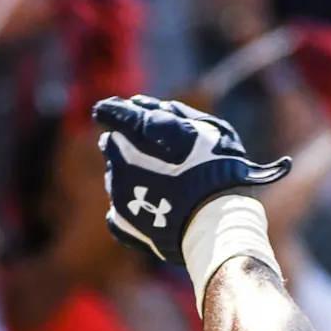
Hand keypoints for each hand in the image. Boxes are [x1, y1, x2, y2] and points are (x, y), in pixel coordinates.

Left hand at [94, 95, 290, 264]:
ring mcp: (118, 192)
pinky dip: (134, 208)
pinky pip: (118, 210)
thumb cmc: (220, 170)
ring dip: (132, 177)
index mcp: (138, 130)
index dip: (116, 112)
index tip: (123, 115)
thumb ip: (177, 115)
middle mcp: (119, 159)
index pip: (109, 111)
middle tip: (158, 157)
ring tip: (165, 189)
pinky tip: (157, 211)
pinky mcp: (120, 222)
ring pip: (115, 177)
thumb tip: (159, 108)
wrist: (219, 222)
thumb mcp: (208, 129)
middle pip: (111, 144)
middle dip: (127, 146)